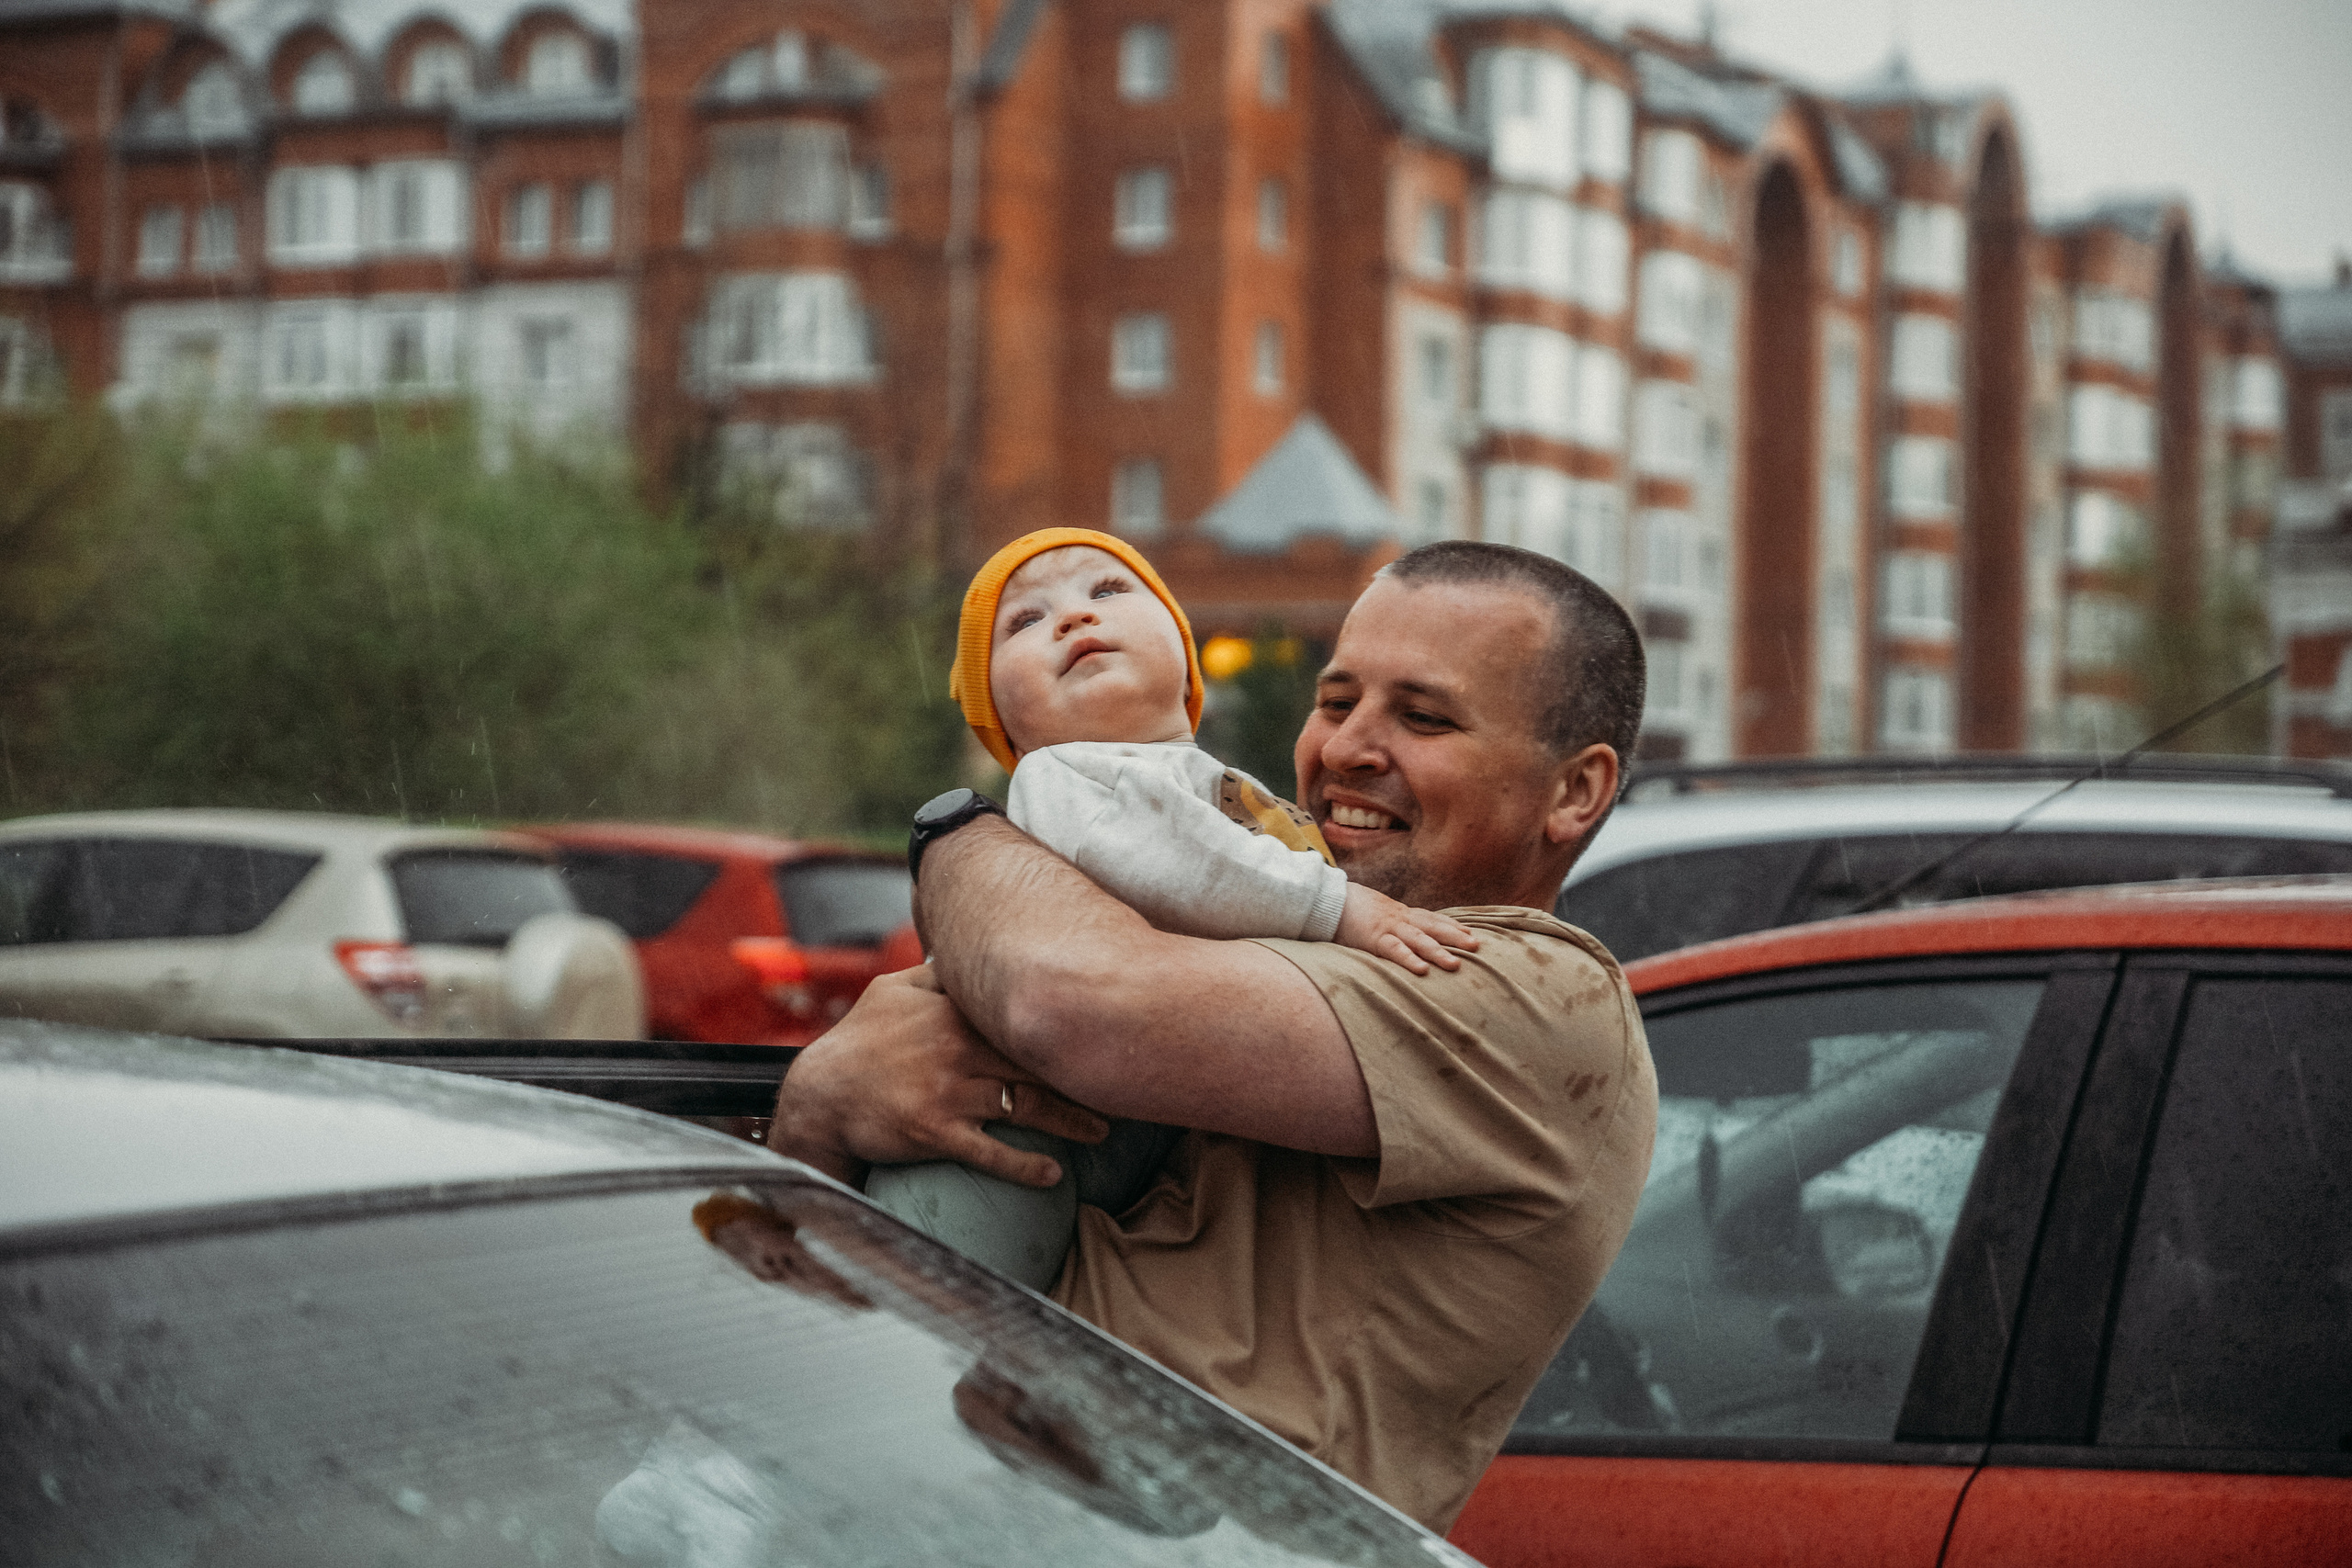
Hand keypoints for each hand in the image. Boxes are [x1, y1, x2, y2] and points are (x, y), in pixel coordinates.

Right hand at [767, 966, 1109, 1188]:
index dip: (1068, 1023)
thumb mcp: (892, 990)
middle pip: (1037, 1061)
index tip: (1107, 1030)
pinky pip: (991, 1153)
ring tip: (1102, 1132)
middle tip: (1125, 1086)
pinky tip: (1055, 1175)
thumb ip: (938, 975)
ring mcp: (948, 1091)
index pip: (1023, 1015)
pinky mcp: (934, 1132)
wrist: (820, 1095)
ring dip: (1071, 1121)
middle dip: (1084, 1074)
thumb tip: (967, 952)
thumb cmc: (860, 1041)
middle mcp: (957, 1047)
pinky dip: (1026, 1166)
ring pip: (1026, 1106)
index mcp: (954, 1012)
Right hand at [1335, 884, 1479, 975]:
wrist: (1325, 898)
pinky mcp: (1372, 938)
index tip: (1471, 934)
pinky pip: (1394, 950)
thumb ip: (1388, 921)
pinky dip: (1409, 959)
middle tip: (1477, 946)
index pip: (1430, 918)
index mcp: (1398, 913)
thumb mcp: (1373, 912)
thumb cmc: (1347, 907)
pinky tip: (1423, 970)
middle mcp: (1398, 918)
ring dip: (1438, 952)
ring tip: (1456, 964)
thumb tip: (1400, 933)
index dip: (1451, 926)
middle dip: (1455, 936)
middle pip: (1432, 927)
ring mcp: (1387, 927)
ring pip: (1418, 940)